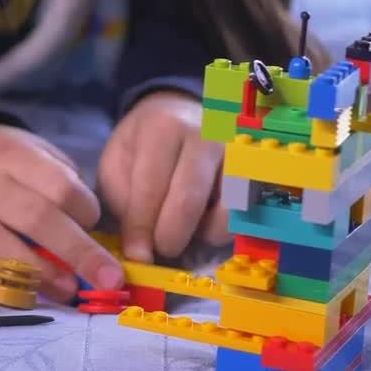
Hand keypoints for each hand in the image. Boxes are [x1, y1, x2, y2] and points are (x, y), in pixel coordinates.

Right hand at [0, 124, 124, 302]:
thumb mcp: (31, 152)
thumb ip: (61, 184)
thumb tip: (93, 234)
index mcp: (10, 155)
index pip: (57, 186)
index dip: (85, 211)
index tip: (93, 222)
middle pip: (35, 219)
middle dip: (78, 252)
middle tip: (108, 278)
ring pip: (0, 248)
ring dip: (41, 273)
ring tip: (68, 289)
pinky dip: (8, 282)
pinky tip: (32, 290)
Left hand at [98, 90, 229, 262]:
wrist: (176, 115)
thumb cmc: (142, 147)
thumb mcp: (116, 164)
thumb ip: (122, 201)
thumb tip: (138, 249)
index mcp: (163, 127)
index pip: (151, 187)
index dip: (141, 228)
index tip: (136, 255)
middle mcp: (205, 136)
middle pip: (189, 200)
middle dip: (169, 237)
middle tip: (158, 249)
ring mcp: (236, 154)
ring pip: (225, 213)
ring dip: (200, 234)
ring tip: (180, 229)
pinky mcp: (254, 174)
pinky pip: (243, 217)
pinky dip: (220, 230)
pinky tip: (201, 221)